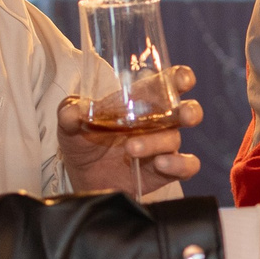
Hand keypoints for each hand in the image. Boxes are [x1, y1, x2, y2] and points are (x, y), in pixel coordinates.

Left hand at [59, 65, 201, 192]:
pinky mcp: (165, 172)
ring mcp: (163, 147)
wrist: (83, 180)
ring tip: (131, 149)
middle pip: (186, 111)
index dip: (180, 79)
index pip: (166, 85)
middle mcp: (157, 123)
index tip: (182, 79)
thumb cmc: (83, 143)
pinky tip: (160, 164)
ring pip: (175, 139)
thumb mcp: (70, 125)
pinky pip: (186, 166)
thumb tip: (73, 110)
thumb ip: (70, 113)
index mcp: (140, 103)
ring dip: (156, 142)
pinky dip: (178, 164)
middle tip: (183, 115)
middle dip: (189, 110)